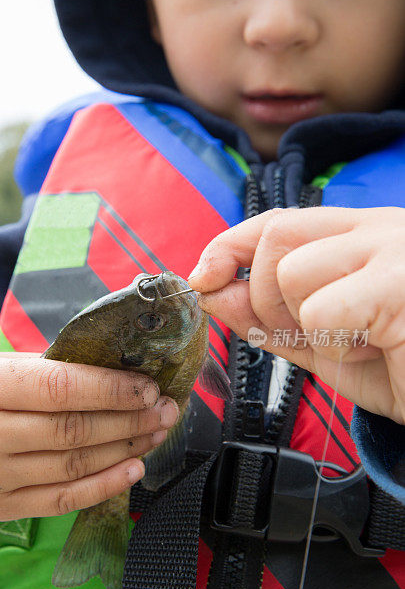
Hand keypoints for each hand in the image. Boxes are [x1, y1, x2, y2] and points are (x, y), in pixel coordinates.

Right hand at [0, 353, 178, 531]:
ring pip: (74, 466)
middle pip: (74, 430)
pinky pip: (63, 499)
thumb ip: (51, 369)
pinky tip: (134, 467)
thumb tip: (120, 368)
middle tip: (166, 408)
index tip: (147, 385)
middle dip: (129, 419)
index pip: (60, 388)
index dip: (111, 389)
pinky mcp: (1, 508)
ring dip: (126, 448)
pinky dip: (104, 485)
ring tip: (157, 431)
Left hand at [188, 206, 404, 424]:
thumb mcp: (323, 343)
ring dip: (302, 325)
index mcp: (364, 236)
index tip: (203, 277)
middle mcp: (381, 229)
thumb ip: (267, 317)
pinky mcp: (401, 283)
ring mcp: (395, 249)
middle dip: (262, 297)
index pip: (279, 219)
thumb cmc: (402, 368)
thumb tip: (210, 292)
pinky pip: (320, 310)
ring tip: (352, 342)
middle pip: (275, 236)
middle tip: (302, 334)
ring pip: (290, 273)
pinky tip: (374, 348)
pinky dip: (331, 344)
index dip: (231, 244)